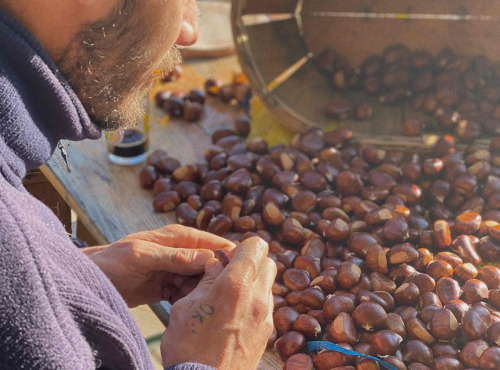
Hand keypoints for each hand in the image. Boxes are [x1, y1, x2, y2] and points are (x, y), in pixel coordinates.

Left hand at [83, 224, 234, 306]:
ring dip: (198, 291)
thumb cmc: (111, 262)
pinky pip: (187, 292)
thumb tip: (207, 257)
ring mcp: (174, 270)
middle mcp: (180, 252)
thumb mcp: (142, 257)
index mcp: (176, 237)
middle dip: (212, 278)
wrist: (90, 282)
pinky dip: (187, 299)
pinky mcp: (168, 286)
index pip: (210, 242)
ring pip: (200, 280)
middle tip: (208, 293)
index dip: (226, 255)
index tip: (238, 271)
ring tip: (187, 299)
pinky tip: (179, 304)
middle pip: (209, 264)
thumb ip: (174, 256)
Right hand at [161, 237, 276, 369]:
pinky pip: (266, 305)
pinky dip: (254, 301)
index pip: (256, 245)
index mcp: (236, 284)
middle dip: (250, 263)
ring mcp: (266, 316)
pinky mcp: (267, 332)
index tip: (227, 258)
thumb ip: (206, 280)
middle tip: (229, 274)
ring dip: (253, 282)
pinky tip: (235, 314)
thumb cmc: (189, 347)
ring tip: (229, 297)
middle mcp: (257, 297)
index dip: (241, 247)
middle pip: (268, 262)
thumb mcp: (186, 305)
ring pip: (268, 284)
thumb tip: (216, 265)